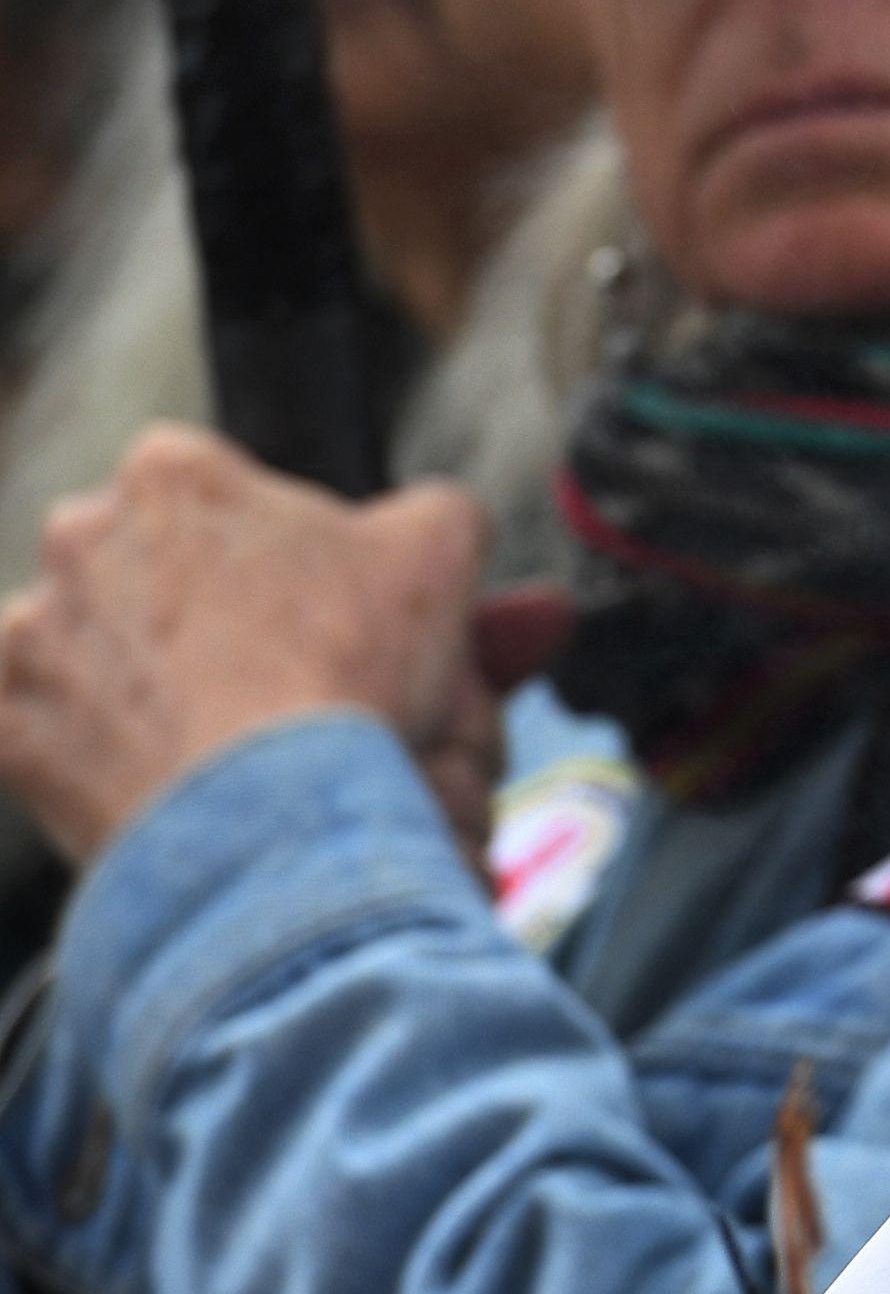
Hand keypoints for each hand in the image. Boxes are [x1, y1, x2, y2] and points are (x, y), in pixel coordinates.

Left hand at [0, 427, 490, 863]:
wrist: (269, 818)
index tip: (303, 603)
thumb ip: (433, 513)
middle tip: (267, 672)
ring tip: (217, 736)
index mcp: (177, 475)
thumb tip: (433, 523)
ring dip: (138, 678)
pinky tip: (157, 774)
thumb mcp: (440, 554)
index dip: (268, 549)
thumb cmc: (349, 675)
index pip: (216, 489)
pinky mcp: (1, 723)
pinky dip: (91, 749)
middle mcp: (80, 534)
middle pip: (142, 563)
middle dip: (192, 608)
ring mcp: (30, 632)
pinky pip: (40, 728)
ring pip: (91, 645)